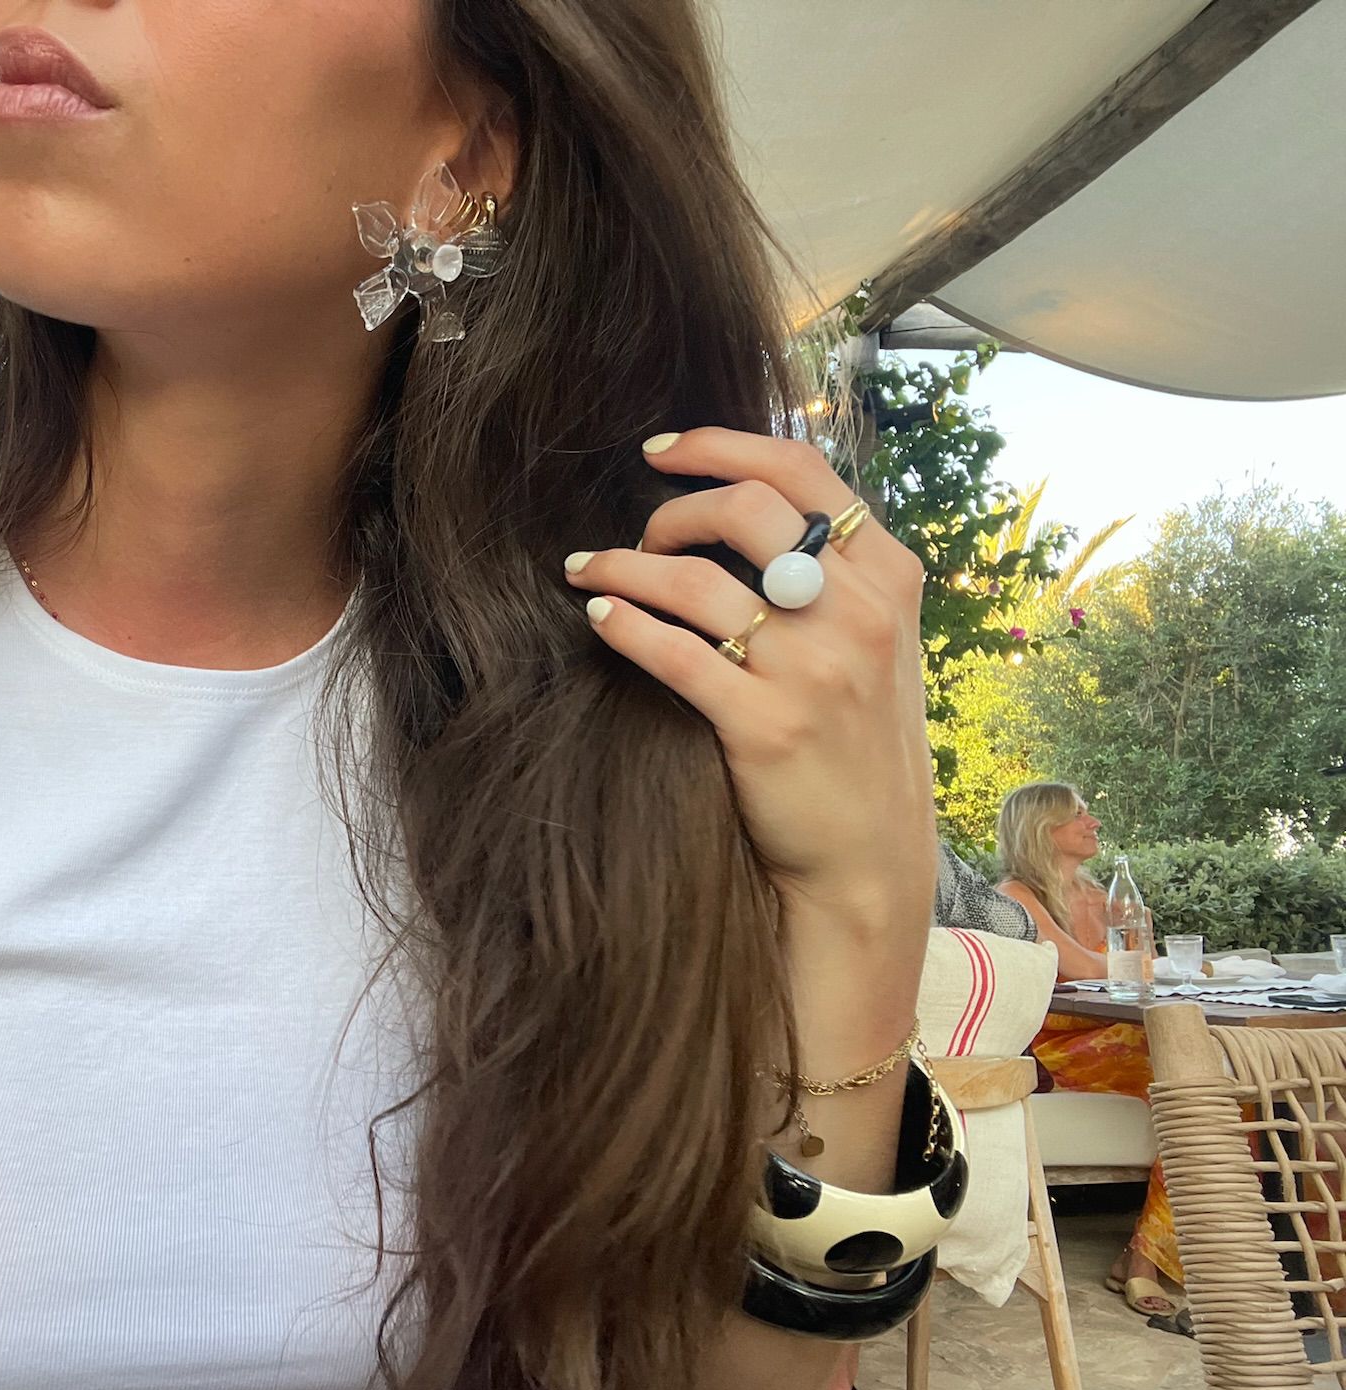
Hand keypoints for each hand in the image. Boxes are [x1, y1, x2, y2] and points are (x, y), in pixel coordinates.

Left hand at [562, 428, 935, 937]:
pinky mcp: (765, 726)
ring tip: (588, 570)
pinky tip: (599, 617)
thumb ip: (834, 572)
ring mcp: (815, 671)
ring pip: (696, 582)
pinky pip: (675, 653)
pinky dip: (625, 624)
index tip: (661, 452)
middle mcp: (860, 614)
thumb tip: (749, 500)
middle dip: (673, 510)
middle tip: (639, 534)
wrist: (868, 856)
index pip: (801, 470)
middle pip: (745, 509)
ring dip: (626, 565)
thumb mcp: (881, 642)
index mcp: (890, 577)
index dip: (719, 445)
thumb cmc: (860, 739)